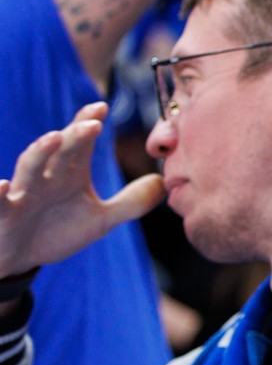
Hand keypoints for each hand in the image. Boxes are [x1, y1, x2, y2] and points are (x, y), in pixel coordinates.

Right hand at [0, 104, 163, 279]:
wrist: (20, 257)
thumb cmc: (57, 230)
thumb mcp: (100, 220)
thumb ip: (131, 202)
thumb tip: (162, 183)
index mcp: (69, 173)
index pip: (80, 142)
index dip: (88, 122)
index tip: (103, 107)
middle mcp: (45, 177)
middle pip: (60, 150)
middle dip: (74, 135)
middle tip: (92, 124)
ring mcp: (22, 193)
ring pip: (29, 168)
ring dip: (39, 152)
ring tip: (54, 138)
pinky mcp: (3, 214)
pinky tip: (3, 185)